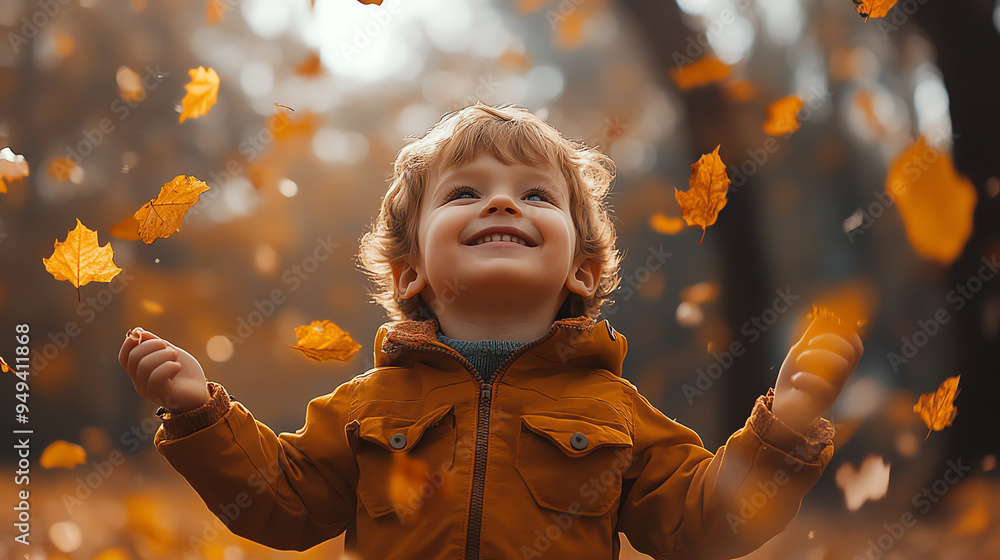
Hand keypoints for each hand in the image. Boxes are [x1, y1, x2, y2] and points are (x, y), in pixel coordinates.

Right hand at [118, 327, 209, 413]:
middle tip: (170, 348)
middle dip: (153, 345)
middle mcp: (140, 383)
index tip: (146, 335)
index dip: (131, 342)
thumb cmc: (184, 372)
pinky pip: (156, 377)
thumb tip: (136, 331)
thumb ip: (154, 343)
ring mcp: (149, 390)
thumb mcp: (168, 352)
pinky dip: (169, 366)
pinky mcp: (161, 395)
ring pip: (144, 365)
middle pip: (134, 357)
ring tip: (175, 357)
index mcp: (139, 372)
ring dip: (163, 354)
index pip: (124, 357)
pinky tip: (177, 367)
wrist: (200, 392)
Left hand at [773, 311, 863, 431]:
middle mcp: (840, 377)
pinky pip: (823, 387)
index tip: (827, 327)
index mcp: (838, 365)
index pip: (856, 346)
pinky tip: (795, 381)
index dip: (846, 333)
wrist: (781, 408)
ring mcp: (833, 390)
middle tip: (808, 345)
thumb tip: (822, 315)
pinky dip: (806, 379)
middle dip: (830, 340)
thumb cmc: (794, 379)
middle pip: (851, 352)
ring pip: (840, 366)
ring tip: (799, 361)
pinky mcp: (822, 403)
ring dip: (815, 356)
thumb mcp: (800, 352)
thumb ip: (811, 335)